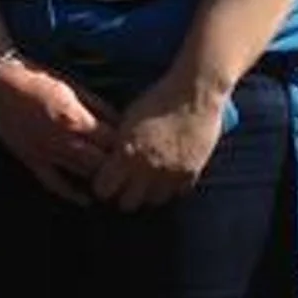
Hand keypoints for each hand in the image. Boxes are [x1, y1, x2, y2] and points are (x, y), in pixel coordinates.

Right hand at [0, 57, 118, 203]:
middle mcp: (63, 139)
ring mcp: (46, 152)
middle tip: (127, 165)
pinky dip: (70, 194)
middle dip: (115, 164)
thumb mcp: (74, 86)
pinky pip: (53, 183)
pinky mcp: (31, 160)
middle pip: (100, 162)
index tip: (134, 146)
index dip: (125, 145)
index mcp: (75, 118)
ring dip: (98, 177)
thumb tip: (121, 120)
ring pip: (81, 174)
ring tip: (114, 180)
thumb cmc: (38, 78)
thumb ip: (98, 106)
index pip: (110, 141)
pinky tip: (85, 201)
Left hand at [89, 65, 229, 209]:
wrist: (195, 93)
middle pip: (127, 204)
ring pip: (152, 202)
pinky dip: (171, 187)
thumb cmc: (158, 98)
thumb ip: (118, 144)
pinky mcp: (191, 174)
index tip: (106, 178)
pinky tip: (168, 173)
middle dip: (123, 194)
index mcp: (126, 153)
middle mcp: (146, 169)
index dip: (103, 185)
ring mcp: (170, 174)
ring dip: (148, 193)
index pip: (103, 190)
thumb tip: (106, 160)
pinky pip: (176, 194)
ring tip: (148, 179)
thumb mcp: (128, 118)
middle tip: (126, 183)